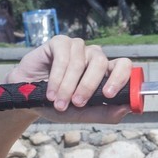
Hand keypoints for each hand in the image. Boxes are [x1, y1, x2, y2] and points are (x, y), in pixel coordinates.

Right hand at [6, 36, 132, 122]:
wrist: (30, 100)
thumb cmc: (60, 105)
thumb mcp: (83, 114)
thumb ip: (105, 113)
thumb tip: (127, 108)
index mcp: (105, 72)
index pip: (123, 65)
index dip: (120, 77)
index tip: (108, 95)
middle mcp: (93, 56)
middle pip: (101, 62)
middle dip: (88, 86)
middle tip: (77, 103)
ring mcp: (77, 48)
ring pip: (79, 62)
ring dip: (68, 86)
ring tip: (58, 103)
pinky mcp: (59, 43)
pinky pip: (63, 57)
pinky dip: (57, 77)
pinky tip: (50, 92)